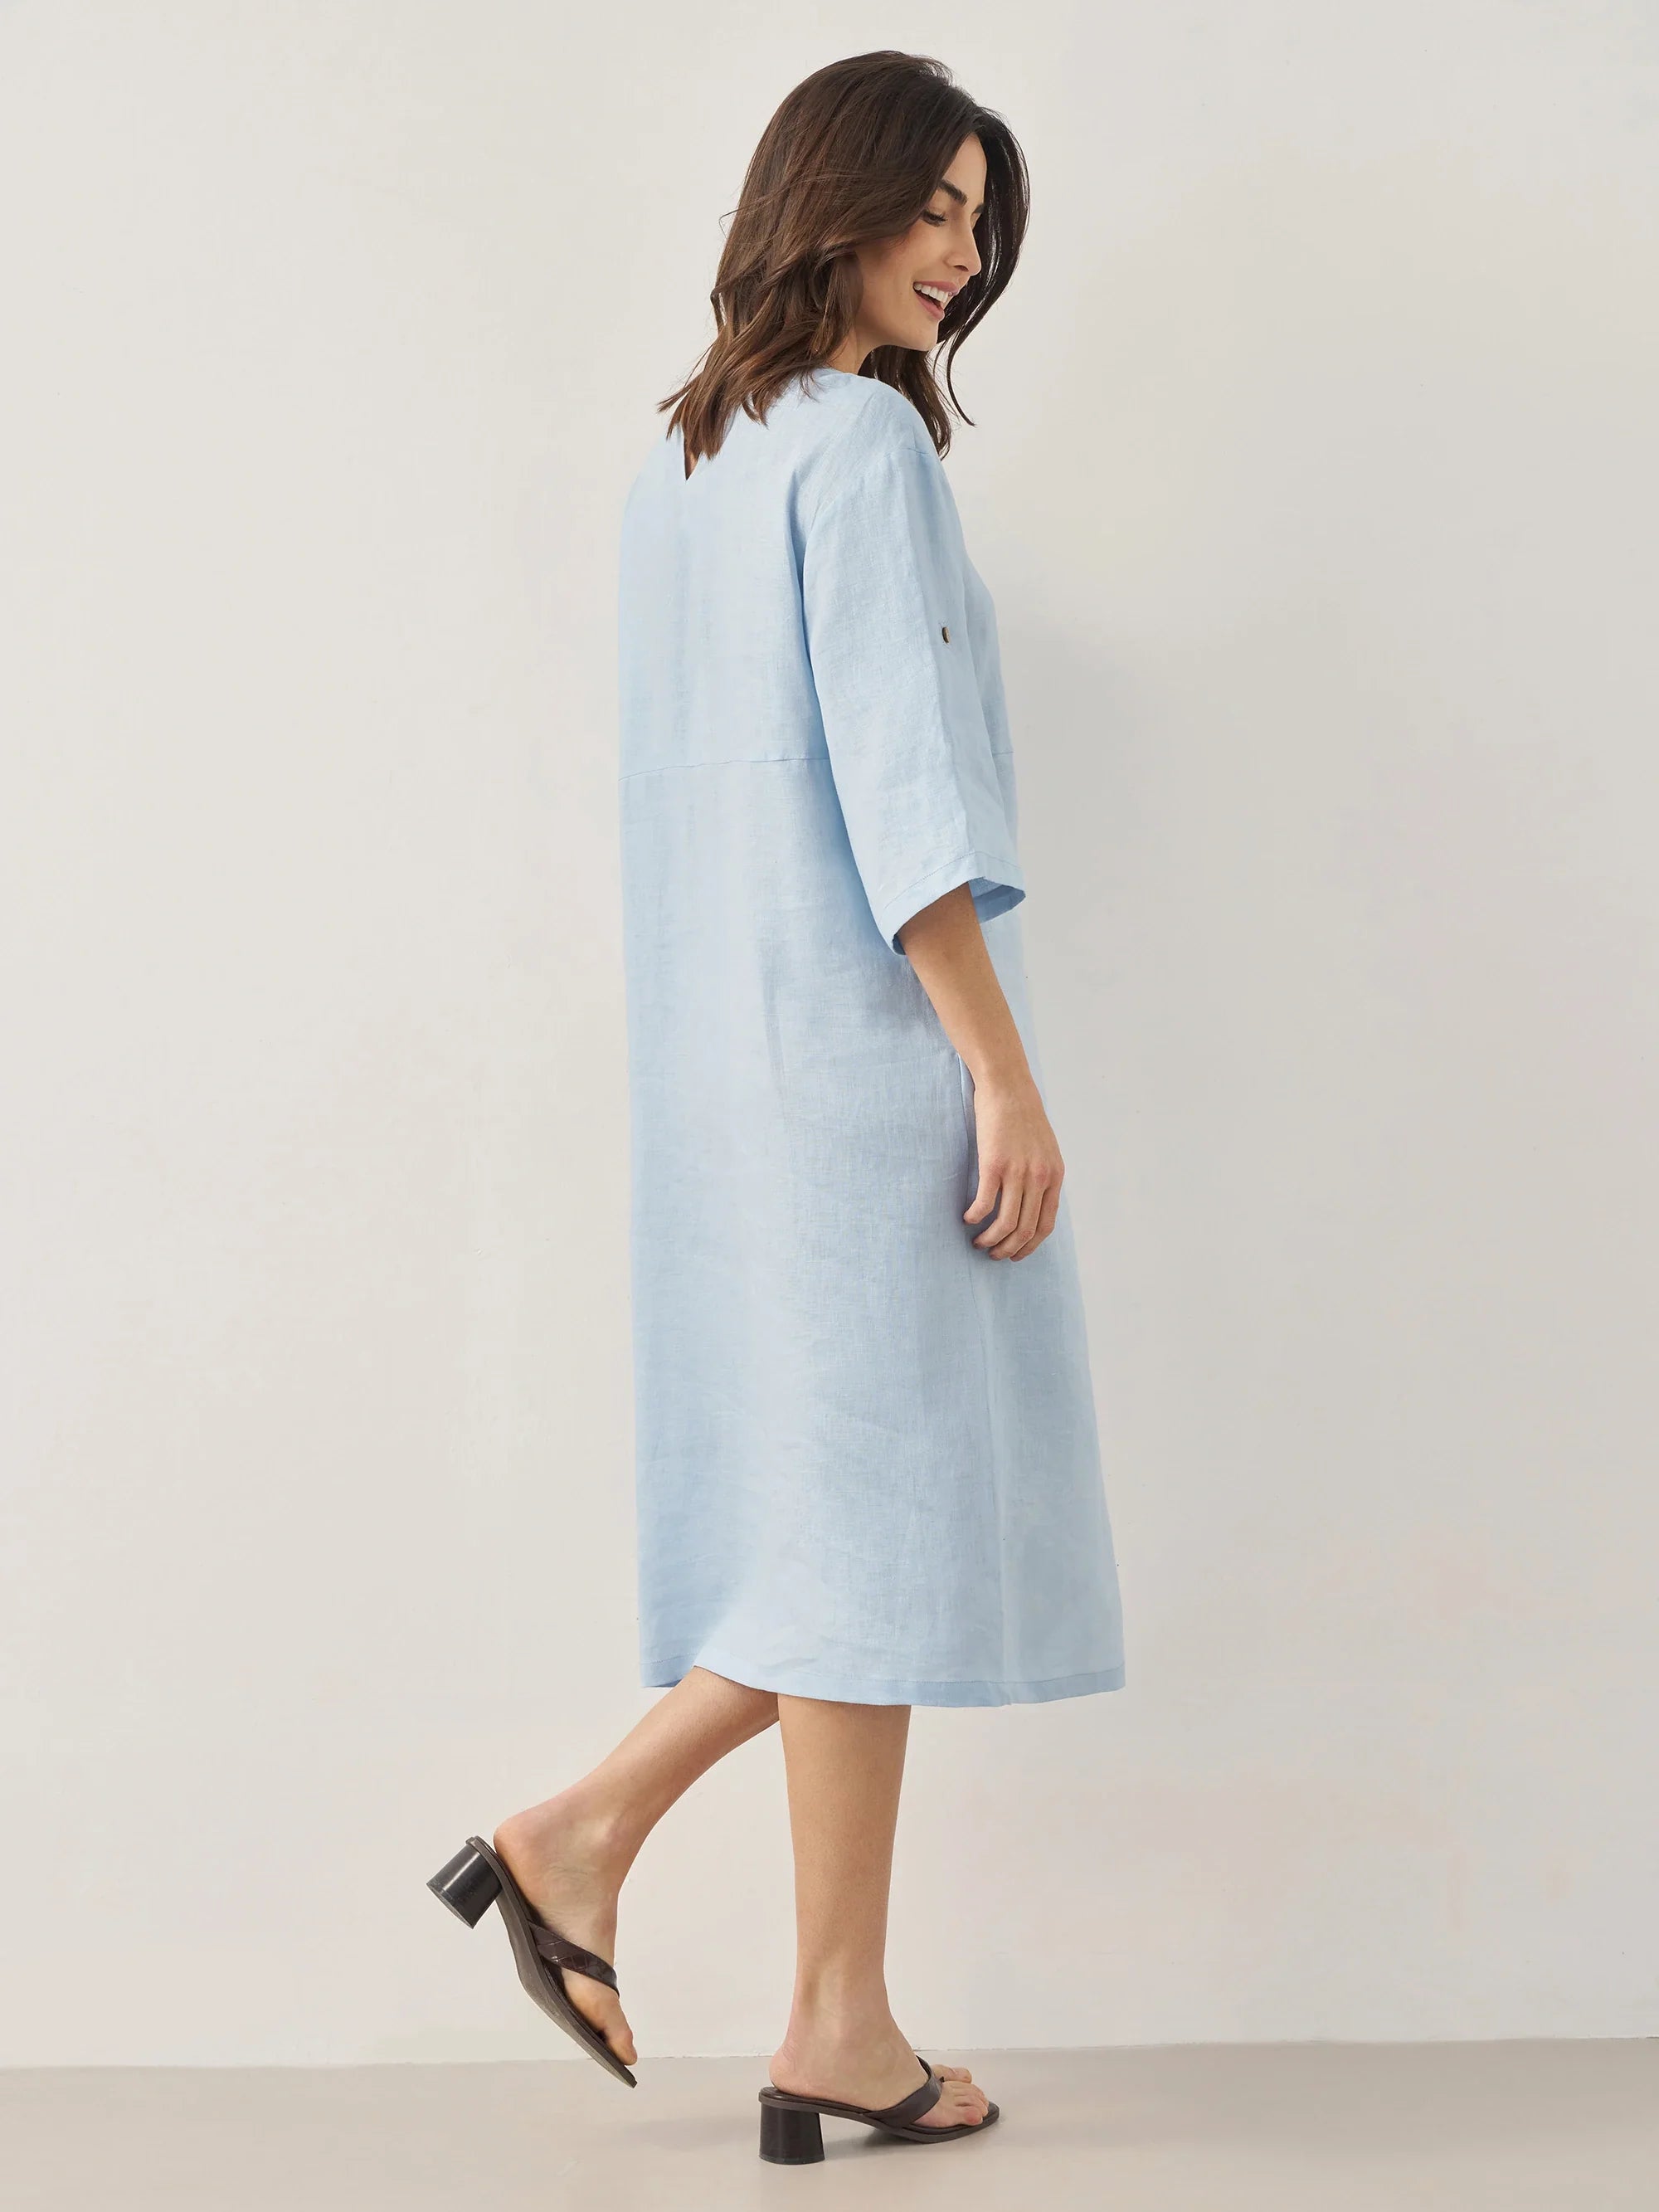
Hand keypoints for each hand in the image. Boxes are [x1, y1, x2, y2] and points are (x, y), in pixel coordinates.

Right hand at [962, 1074, 1063, 1258]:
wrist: (1008, 1087)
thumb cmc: (1023, 1116)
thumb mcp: (1046, 1149)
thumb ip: (1043, 1176)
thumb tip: (1033, 1203)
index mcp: (1054, 1177)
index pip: (1046, 1225)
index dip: (1030, 1246)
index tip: (1016, 1254)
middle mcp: (1039, 1178)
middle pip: (1025, 1229)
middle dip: (1008, 1249)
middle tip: (993, 1254)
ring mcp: (1017, 1172)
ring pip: (1005, 1223)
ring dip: (990, 1240)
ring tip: (978, 1242)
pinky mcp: (994, 1165)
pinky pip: (984, 1204)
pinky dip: (975, 1218)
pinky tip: (967, 1219)